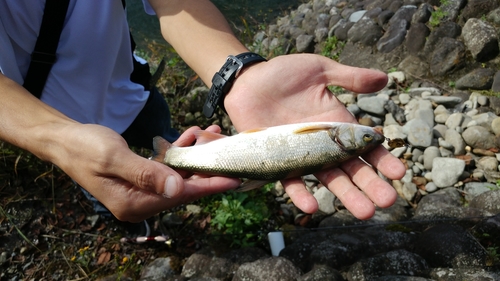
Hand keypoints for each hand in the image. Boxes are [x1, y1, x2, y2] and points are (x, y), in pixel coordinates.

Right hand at [57, 124, 239, 221]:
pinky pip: (167, 167)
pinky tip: (192, 135)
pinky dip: (180, 152)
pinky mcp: (141, 178)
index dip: (208, 187)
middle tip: (227, 148)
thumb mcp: (114, 158)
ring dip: (195, 155)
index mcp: (134, 204)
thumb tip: (177, 189)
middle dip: (206, 168)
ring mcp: (141, 191)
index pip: (180, 196)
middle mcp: (140, 202)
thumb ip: (146, 174)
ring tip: (212, 134)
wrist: (64, 140)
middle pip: (184, 188)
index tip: (234, 179)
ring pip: (178, 176)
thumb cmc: (85, 147)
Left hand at [225, 54, 405, 218]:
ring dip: (345, 195)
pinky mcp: (277, 160)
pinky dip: (300, 194)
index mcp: (337, 123)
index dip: (382, 159)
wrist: (248, 80)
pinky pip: (290, 180)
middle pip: (351, 168)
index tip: (399, 173)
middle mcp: (323, 144)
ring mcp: (301, 154)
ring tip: (364, 212)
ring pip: (328, 179)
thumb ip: (349, 77)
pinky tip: (311, 207)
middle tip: (388, 202)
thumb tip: (385, 78)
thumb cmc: (284, 74)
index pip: (365, 145)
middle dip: (370, 184)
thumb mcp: (320, 70)